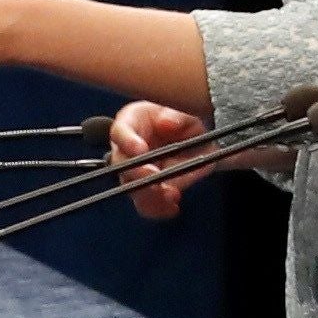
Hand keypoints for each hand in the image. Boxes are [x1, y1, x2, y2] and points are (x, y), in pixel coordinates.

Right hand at [108, 98, 208, 219]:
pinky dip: (159, 209)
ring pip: (132, 188)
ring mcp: (136, 171)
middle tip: (155, 177)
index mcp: (132, 122)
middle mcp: (128, 149)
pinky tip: (172, 207)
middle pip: (121, 164)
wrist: (198, 137)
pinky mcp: (148, 189)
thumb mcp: (185, 109)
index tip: (140, 149)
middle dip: (138, 173)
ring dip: (150, 195)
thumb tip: (166, 122)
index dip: (127, 142)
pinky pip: (147, 205)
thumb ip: (177, 115)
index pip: (120, 131)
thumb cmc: (184, 118)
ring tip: (171, 195)